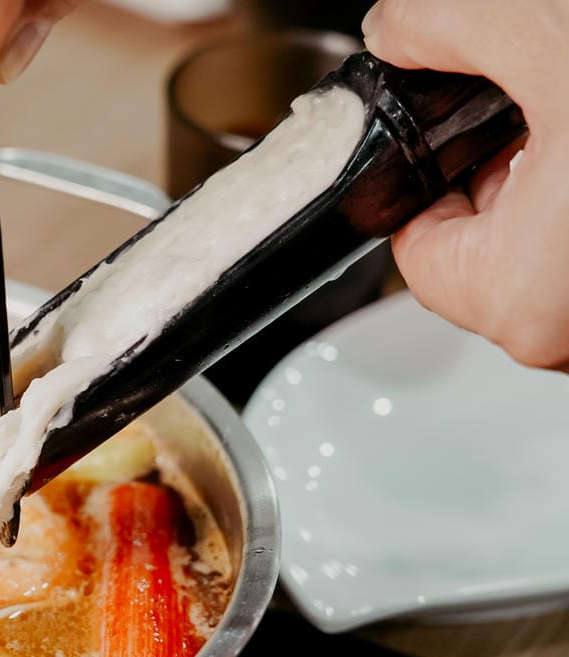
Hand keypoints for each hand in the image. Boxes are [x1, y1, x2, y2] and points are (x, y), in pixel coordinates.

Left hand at [363, 0, 568, 369]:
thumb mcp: (557, 46)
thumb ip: (456, 29)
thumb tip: (393, 27)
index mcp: (516, 301)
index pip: (413, 243)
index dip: (430, 175)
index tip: (464, 135)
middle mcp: (558, 337)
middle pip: (475, 246)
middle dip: (501, 177)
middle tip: (546, 126)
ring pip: (534, 251)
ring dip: (550, 190)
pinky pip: (568, 257)